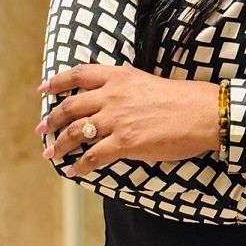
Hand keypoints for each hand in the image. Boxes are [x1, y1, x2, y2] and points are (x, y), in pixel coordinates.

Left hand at [36, 65, 219, 177]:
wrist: (202, 112)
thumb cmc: (182, 98)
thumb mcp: (147, 82)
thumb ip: (126, 88)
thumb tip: (111, 100)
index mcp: (120, 76)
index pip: (79, 74)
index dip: (58, 81)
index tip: (44, 88)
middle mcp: (112, 95)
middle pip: (70, 106)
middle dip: (51, 119)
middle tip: (42, 129)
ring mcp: (116, 119)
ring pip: (75, 132)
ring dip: (60, 145)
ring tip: (52, 153)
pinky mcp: (124, 143)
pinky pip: (92, 157)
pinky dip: (79, 166)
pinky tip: (75, 171)